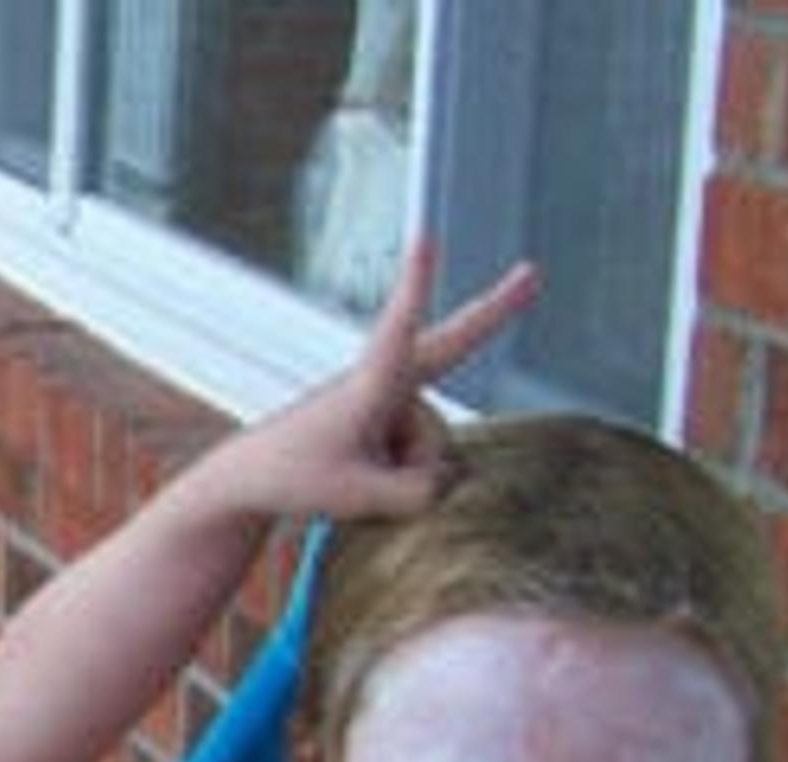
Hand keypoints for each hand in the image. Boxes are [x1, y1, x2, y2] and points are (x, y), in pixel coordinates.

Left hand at [196, 238, 537, 525]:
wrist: (256, 481)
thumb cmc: (295, 477)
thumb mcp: (358, 497)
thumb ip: (418, 491)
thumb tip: (451, 479)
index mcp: (369, 383)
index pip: (397, 327)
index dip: (415, 285)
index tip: (424, 237)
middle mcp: (388, 383)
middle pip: (454, 345)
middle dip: (494, 309)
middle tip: (531, 271)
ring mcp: (396, 401)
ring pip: (436, 449)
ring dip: (404, 474)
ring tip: (354, 475)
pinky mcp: (395, 419)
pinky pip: (429, 460)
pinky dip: (405, 478)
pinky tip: (368, 473)